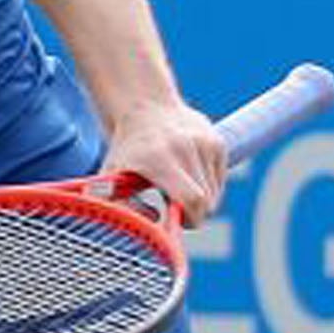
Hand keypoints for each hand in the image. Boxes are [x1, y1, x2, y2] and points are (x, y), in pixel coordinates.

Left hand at [104, 101, 227, 227]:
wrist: (144, 107)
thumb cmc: (126, 150)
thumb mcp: (113, 176)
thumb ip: (121, 206)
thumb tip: (151, 225)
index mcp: (159, 159)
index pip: (193, 200)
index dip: (191, 220)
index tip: (178, 223)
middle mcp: (185, 148)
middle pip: (207, 202)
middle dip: (195, 214)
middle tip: (175, 208)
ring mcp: (205, 142)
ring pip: (215, 193)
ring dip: (201, 200)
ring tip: (178, 185)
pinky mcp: (218, 141)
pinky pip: (220, 179)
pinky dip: (208, 185)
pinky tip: (189, 172)